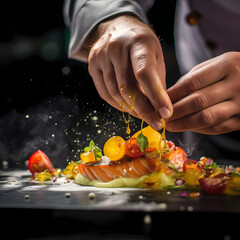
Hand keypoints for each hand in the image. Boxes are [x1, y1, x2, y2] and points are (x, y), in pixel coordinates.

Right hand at [86, 15, 171, 129]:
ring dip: (131, 109)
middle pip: (128, 87)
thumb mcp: (155, 56)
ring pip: (115, 93)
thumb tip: (158, 109)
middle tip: (156, 123)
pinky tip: (128, 108)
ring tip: (143, 115)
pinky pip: (105, 93)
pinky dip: (118, 105)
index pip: (145, 73)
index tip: (165, 114)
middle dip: (143, 110)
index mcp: (138, 42)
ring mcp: (101, 56)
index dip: (155, 96)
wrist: (117, 28)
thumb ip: (156, 81)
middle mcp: (116, 47)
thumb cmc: (141, 45)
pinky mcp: (92, 66)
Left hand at [166, 52, 239, 133]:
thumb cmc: (233, 71)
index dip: (173, 95)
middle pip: (198, 101)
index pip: (192, 83)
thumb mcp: (217, 65)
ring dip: (185, 124)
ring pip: (207, 117)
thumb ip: (195, 77)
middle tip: (162, 117)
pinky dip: (199, 129)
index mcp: (228, 65)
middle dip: (176, 111)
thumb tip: (170, 96)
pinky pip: (217, 127)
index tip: (160, 102)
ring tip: (171, 126)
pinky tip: (188, 128)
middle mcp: (237, 84)